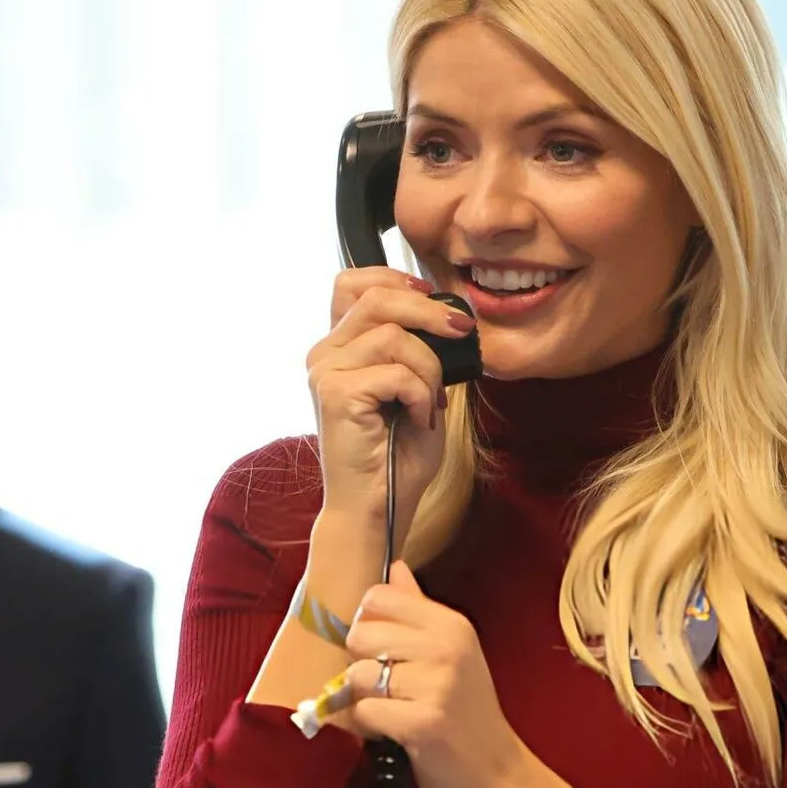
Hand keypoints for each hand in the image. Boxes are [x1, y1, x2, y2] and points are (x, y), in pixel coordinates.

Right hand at [306, 267, 474, 540]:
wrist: (377, 508)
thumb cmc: (396, 455)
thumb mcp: (415, 388)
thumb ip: (417, 348)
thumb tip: (450, 317)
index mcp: (338, 348)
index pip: (351, 282)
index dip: (395, 278)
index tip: (432, 299)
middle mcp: (324, 354)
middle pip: (376, 296)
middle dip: (429, 311)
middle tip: (462, 332)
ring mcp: (325, 372)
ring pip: (393, 334)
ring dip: (429, 367)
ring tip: (432, 402)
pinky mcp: (337, 394)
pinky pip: (398, 373)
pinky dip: (423, 396)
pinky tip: (421, 420)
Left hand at [332, 561, 536, 787]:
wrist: (500, 778)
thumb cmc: (468, 715)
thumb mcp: (452, 653)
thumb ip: (418, 609)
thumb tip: (395, 567)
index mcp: (451, 624)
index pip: (377, 598)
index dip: (368, 625)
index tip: (385, 652)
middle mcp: (447, 647)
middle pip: (360, 634)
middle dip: (364, 665)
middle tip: (393, 688)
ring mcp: (437, 685)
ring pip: (359, 675)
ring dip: (368, 699)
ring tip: (396, 711)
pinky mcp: (423, 723)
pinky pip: (366, 712)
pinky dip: (372, 727)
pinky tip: (397, 732)